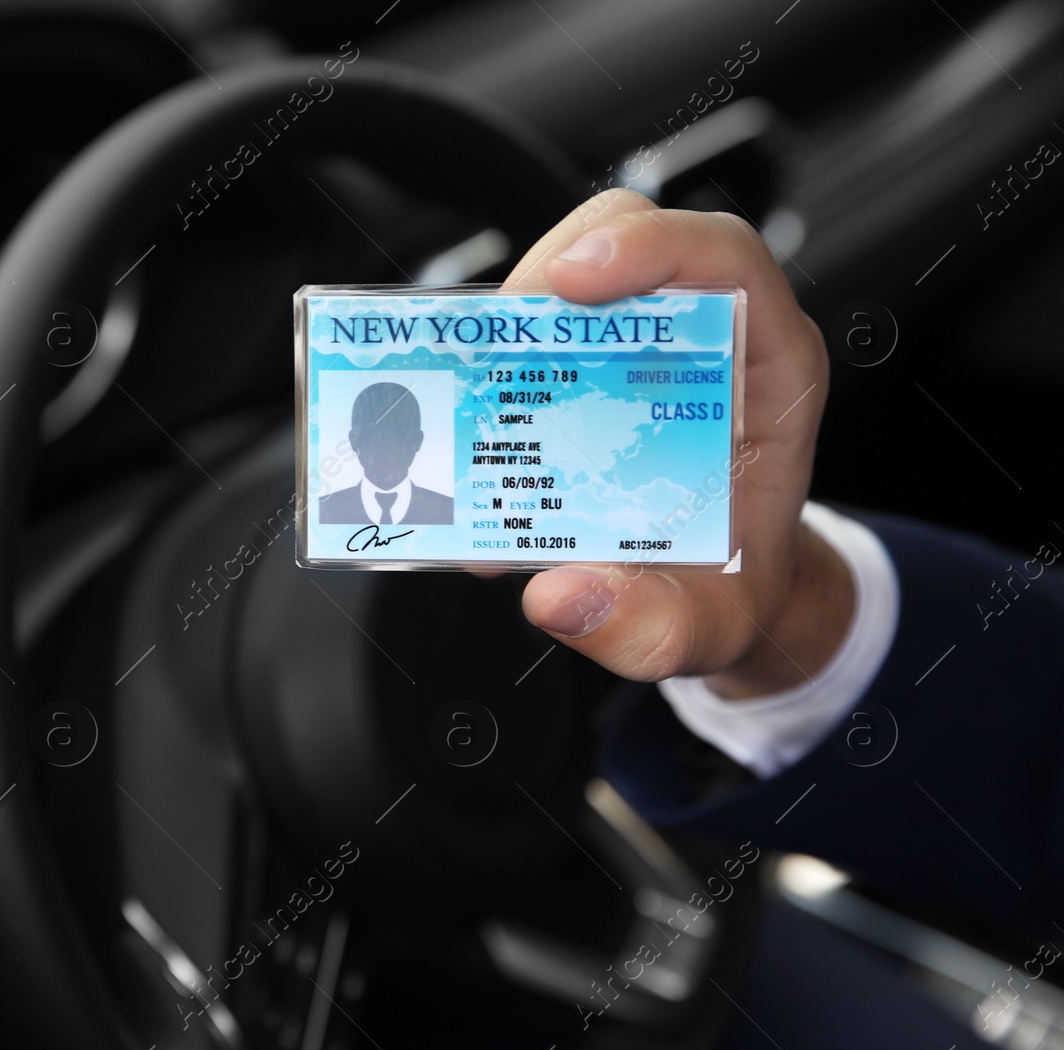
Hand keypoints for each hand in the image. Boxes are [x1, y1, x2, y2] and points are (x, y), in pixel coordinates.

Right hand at [502, 191, 851, 697]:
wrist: (720, 593)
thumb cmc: (733, 589)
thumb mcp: (709, 628)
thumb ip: (650, 624)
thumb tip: (561, 595)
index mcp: (767, 367)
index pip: (722, 257)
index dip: (646, 247)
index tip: (571, 283)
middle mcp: (704, 337)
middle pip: (626, 239)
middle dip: (547, 273)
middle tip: (490, 344)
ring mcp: (636, 345)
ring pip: (566, 277)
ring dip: (504, 327)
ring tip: (467, 398)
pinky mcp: (584, 366)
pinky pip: (531, 335)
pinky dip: (486, 367)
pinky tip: (465, 426)